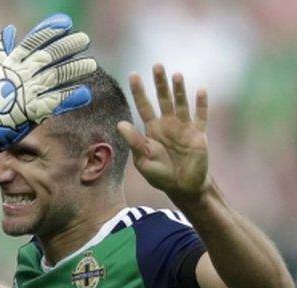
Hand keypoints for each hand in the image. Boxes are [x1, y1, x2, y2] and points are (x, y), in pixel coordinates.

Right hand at [0, 13, 97, 148]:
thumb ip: (1, 49)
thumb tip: (9, 29)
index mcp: (11, 64)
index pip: (32, 42)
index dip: (50, 31)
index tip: (66, 24)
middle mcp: (21, 75)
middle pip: (48, 56)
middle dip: (67, 46)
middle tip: (84, 40)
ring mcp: (28, 93)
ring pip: (56, 76)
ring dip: (75, 69)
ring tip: (92, 64)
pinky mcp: (34, 111)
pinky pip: (56, 101)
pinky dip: (71, 97)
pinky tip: (85, 92)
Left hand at [117, 64, 210, 202]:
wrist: (183, 187)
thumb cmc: (160, 175)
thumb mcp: (143, 160)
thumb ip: (134, 141)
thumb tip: (120, 123)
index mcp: (151, 130)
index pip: (143, 106)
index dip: (139, 91)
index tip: (133, 75)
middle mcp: (167, 124)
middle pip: (162, 99)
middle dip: (159, 83)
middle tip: (157, 65)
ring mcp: (184, 128)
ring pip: (180, 104)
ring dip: (179, 90)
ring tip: (176, 75)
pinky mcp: (198, 134)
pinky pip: (201, 117)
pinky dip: (201, 104)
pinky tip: (200, 91)